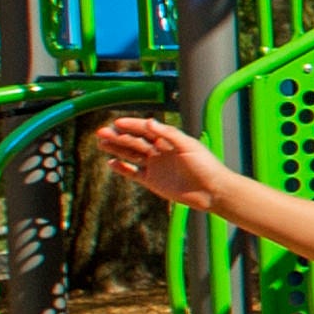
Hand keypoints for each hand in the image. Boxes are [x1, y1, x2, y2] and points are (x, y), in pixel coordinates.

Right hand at [94, 113, 224, 207]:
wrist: (212, 191)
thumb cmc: (205, 165)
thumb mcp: (188, 146)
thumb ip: (168, 134)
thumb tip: (149, 122)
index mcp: (169, 140)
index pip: (146, 129)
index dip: (131, 125)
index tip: (116, 123)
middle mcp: (160, 151)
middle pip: (135, 141)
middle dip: (118, 137)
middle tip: (101, 133)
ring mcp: (155, 166)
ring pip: (131, 155)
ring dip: (117, 149)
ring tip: (101, 143)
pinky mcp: (153, 181)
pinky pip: (133, 172)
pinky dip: (122, 167)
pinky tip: (111, 162)